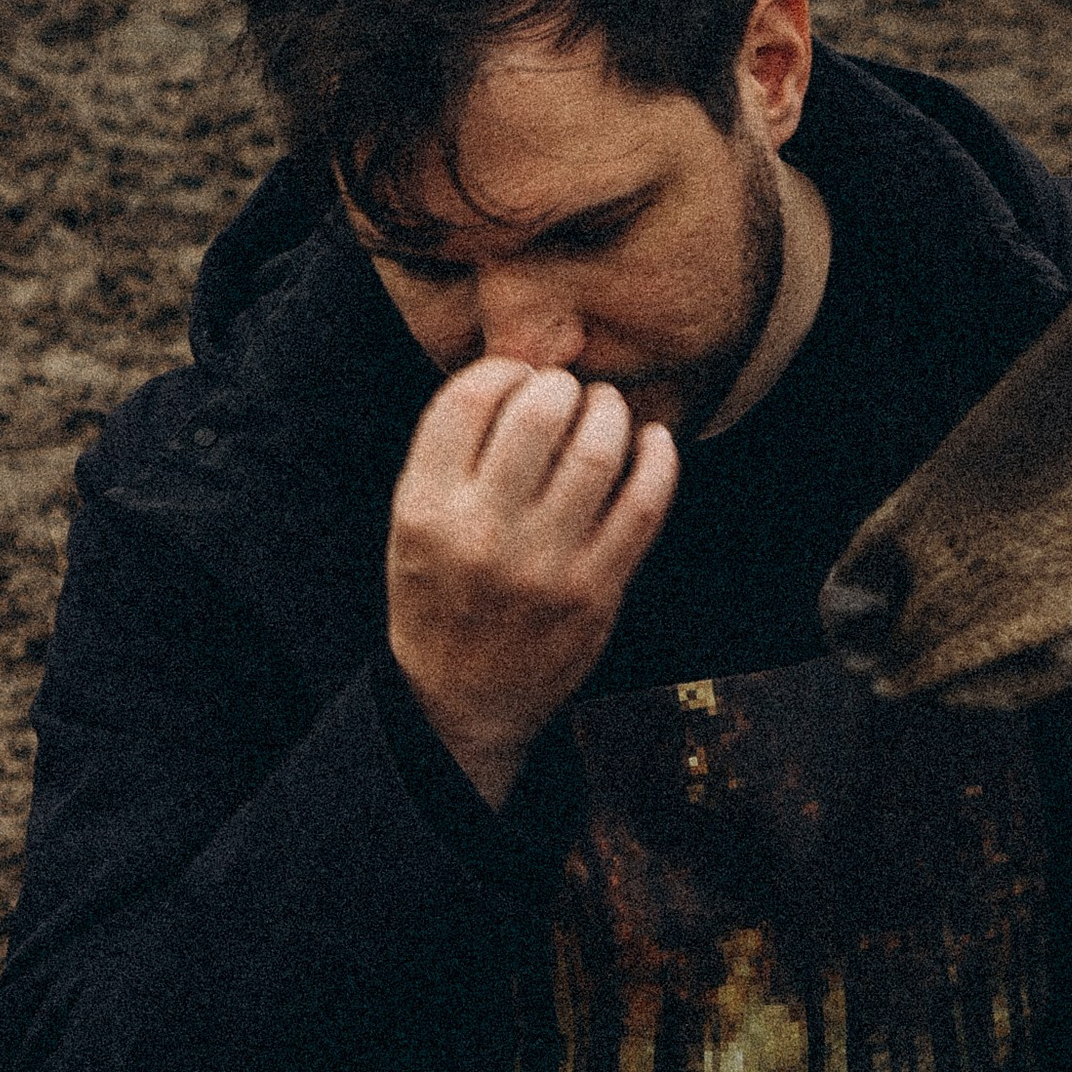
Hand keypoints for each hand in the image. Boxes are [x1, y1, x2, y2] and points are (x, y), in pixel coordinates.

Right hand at [387, 359, 679, 808]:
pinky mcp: (595, 591)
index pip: (466, 401)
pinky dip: (657, 460)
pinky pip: (644, 505)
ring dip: (610, 413)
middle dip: (561, 385)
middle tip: (569, 390)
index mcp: (425, 509)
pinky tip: (653, 443)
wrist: (459, 700)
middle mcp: (481, 533)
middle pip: (538, 415)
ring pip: (597, 453)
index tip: (520, 376)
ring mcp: (543, 565)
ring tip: (607, 410)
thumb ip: (456, 457)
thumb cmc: (440, 594)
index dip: (503, 370)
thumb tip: (527, 373)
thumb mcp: (414, 526)